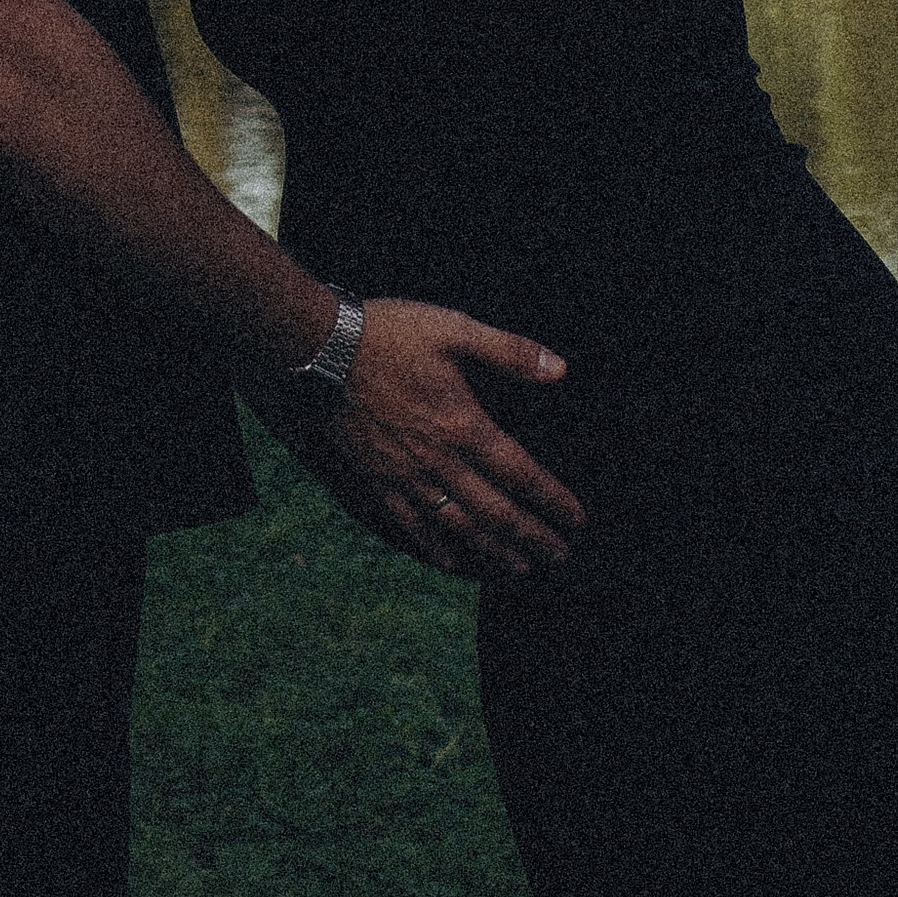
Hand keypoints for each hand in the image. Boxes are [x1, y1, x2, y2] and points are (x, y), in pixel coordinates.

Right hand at [322, 299, 585, 578]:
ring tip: (519, 568)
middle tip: (559, 557)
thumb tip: (560, 370)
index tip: (576, 520)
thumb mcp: (456, 328)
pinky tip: (451, 561)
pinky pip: (411, 524)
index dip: (552, 500)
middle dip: (531, 537)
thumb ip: (509, 352)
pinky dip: (435, 546)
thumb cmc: (391, 334)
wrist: (321, 349)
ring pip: (457, 525)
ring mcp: (405, 475)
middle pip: (495, 511)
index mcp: (464, 425)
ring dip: (492, 550)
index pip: (520, 474)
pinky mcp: (377, 478)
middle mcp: (438, 461)